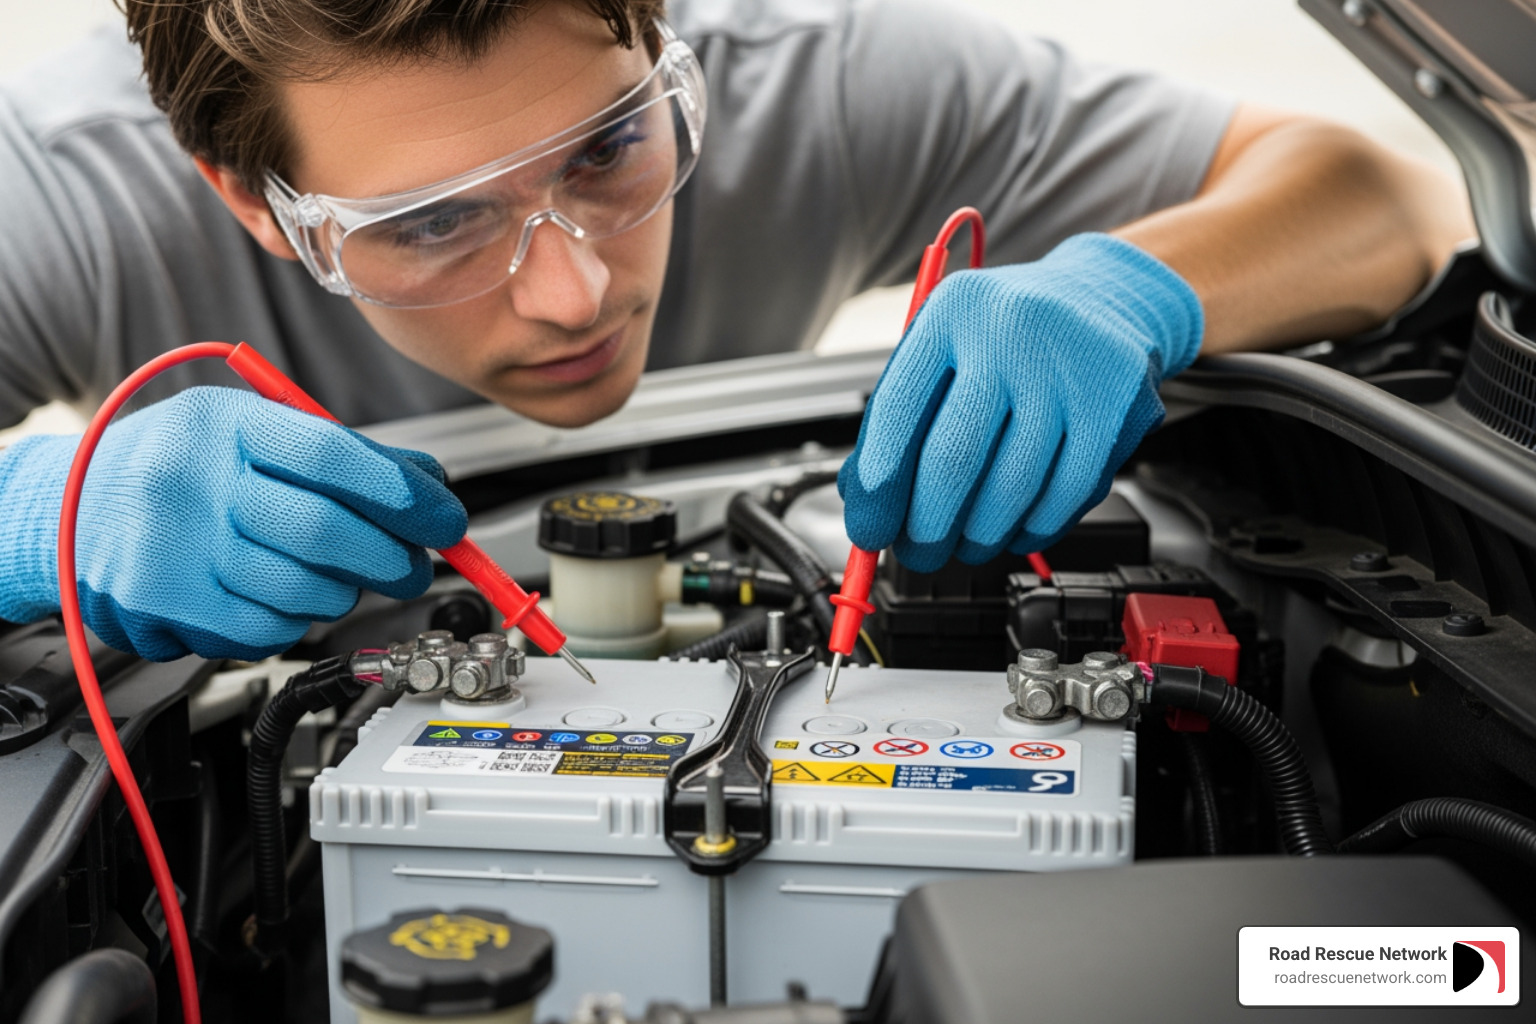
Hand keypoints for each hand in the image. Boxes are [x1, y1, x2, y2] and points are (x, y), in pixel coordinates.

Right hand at [0, 386, 466, 659]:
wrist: (67, 507)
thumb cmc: (183, 467)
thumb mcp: (256, 431)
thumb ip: (347, 455)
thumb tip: (431, 485)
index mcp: (228, 425)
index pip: (336, 458)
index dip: (406, 495)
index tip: (445, 519)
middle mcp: (194, 483)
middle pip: (326, 534)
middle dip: (392, 559)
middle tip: (411, 565)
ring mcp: (173, 550)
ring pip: (303, 592)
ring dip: (343, 593)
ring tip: (334, 575)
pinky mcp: (164, 609)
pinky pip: (266, 632)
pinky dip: (292, 620)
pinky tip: (276, 594)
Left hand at [838, 233, 1202, 571]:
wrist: (1105, 297)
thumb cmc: (1008, 332)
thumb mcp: (945, 347)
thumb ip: (902, 416)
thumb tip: (865, 499)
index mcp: (954, 311)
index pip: (898, 410)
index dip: (878, 484)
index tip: (870, 528)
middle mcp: (1012, 331)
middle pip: (953, 459)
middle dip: (926, 527)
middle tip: (916, 552)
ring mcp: (1070, 369)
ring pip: (1011, 489)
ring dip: (978, 537)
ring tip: (964, 544)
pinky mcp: (1116, 407)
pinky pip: (1065, 496)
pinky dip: (1032, 529)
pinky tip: (1014, 530)